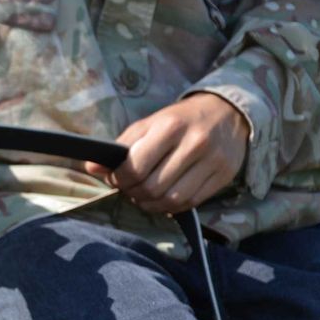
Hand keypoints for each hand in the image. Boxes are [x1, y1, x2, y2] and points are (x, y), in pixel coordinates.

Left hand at [84, 93, 249, 213]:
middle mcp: (194, 143)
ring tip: (144, 196)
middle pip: (152, 187)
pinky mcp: (224, 175)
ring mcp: (212, 161)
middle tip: (130, 189)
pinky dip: (171, 207)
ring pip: (171, 200)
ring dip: (150, 205)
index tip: (116, 179)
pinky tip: (163, 199)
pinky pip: (190, 203)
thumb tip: (92, 169)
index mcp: (170, 126)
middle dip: (133, 193)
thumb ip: (121, 146)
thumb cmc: (180, 120)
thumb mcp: (149, 124)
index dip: (120, 180)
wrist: (228, 112)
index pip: (136, 167)